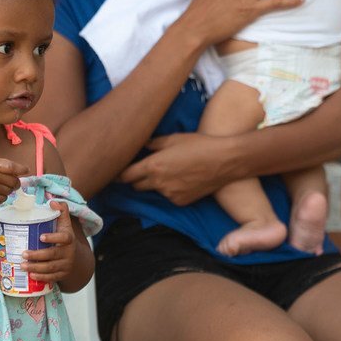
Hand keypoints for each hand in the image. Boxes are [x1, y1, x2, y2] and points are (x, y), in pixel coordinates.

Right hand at [0, 157, 27, 208]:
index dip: (21, 169)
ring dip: (7, 189)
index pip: (11, 167)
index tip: (26, 170)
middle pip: (14, 181)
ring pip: (10, 191)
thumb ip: (1, 164)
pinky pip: (4, 199)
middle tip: (7, 181)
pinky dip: (0, 196)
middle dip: (14, 181)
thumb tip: (22, 170)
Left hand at [21, 202, 80, 282]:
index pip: (64, 237)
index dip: (53, 237)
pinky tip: (31, 275)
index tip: (40, 237)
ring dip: (36, 268)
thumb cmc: (67, 239)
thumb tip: (52, 202)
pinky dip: (41, 277)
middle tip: (23, 254)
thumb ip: (62, 212)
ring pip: (50, 268)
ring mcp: (66, 265)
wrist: (78, 260)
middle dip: (37, 256)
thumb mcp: (67, 226)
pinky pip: (52, 277)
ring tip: (23, 265)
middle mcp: (68, 252)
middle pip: (53, 255)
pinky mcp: (62, 275)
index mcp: (69, 239)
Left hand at [119, 133, 236, 204]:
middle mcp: (158, 183)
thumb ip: (153, 144)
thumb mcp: (173, 139)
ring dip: (156, 184)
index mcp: (153, 166)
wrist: (225, 161)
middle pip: (136, 186)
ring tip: (171, 171)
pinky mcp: (181, 202)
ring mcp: (170, 195)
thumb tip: (140, 144)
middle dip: (136, 179)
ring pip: (154, 191)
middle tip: (142, 170)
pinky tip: (183, 179)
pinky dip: (171, 190)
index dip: (118, 175)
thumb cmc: (199, 145)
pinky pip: (169, 196)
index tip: (114, 172)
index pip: (126, 176)